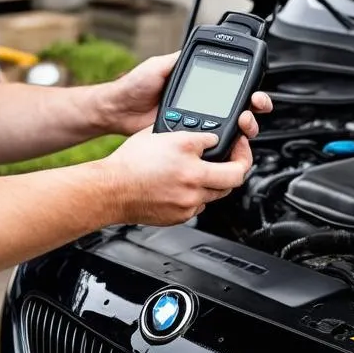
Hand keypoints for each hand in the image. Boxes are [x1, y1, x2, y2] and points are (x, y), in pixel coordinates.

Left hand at [99, 51, 273, 137]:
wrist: (118, 110)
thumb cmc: (134, 86)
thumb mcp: (159, 65)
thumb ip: (179, 58)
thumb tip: (197, 48)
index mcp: (200, 83)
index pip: (232, 84)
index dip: (249, 88)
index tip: (255, 92)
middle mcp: (204, 103)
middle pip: (241, 108)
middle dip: (255, 108)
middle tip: (254, 107)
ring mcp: (198, 122)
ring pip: (233, 128)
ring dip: (245, 127)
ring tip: (243, 123)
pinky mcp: (189, 139)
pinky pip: (212, 143)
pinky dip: (225, 143)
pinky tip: (227, 140)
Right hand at [99, 127, 253, 226]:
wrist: (111, 190)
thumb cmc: (130, 163)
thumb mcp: (163, 135)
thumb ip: (193, 136)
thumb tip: (210, 138)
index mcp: (192, 166)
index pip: (234, 162)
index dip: (241, 152)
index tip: (238, 147)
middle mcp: (193, 187)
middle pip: (231, 181)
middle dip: (234, 168)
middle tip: (230, 160)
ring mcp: (187, 205)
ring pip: (215, 194)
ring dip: (214, 182)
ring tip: (201, 170)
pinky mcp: (179, 217)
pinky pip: (198, 205)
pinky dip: (197, 195)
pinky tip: (183, 185)